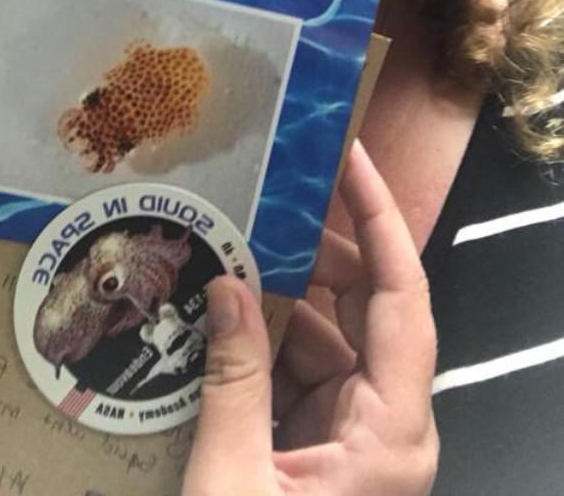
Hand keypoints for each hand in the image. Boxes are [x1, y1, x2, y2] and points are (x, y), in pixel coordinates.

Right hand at [182, 140, 437, 495]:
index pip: (402, 297)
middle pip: (365, 307)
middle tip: (264, 202)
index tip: (350, 158)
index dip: (380, 218)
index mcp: (391, 430)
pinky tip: (219, 321)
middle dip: (313, 252)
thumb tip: (227, 285)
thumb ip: (233, 382)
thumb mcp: (234, 480)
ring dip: (278, 299)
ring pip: (328, 337)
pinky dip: (264, 344)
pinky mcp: (328, 448)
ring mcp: (359, 435)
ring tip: (228, 255)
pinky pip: (302, 373)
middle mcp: (388, 424)